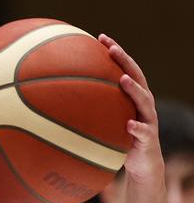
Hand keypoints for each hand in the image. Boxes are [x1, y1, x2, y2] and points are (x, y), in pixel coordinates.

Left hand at [99, 34, 163, 182]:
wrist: (141, 165)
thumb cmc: (118, 140)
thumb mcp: (102, 124)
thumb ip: (88, 112)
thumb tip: (53, 106)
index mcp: (132, 97)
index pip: (125, 69)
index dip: (116, 53)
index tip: (101, 38)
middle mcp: (142, 104)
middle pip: (136, 77)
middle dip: (125, 61)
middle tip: (112, 49)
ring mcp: (148, 120)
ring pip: (144, 100)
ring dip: (134, 89)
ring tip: (123, 79)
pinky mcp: (149, 139)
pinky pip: (144, 132)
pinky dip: (137, 127)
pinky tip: (129, 124)